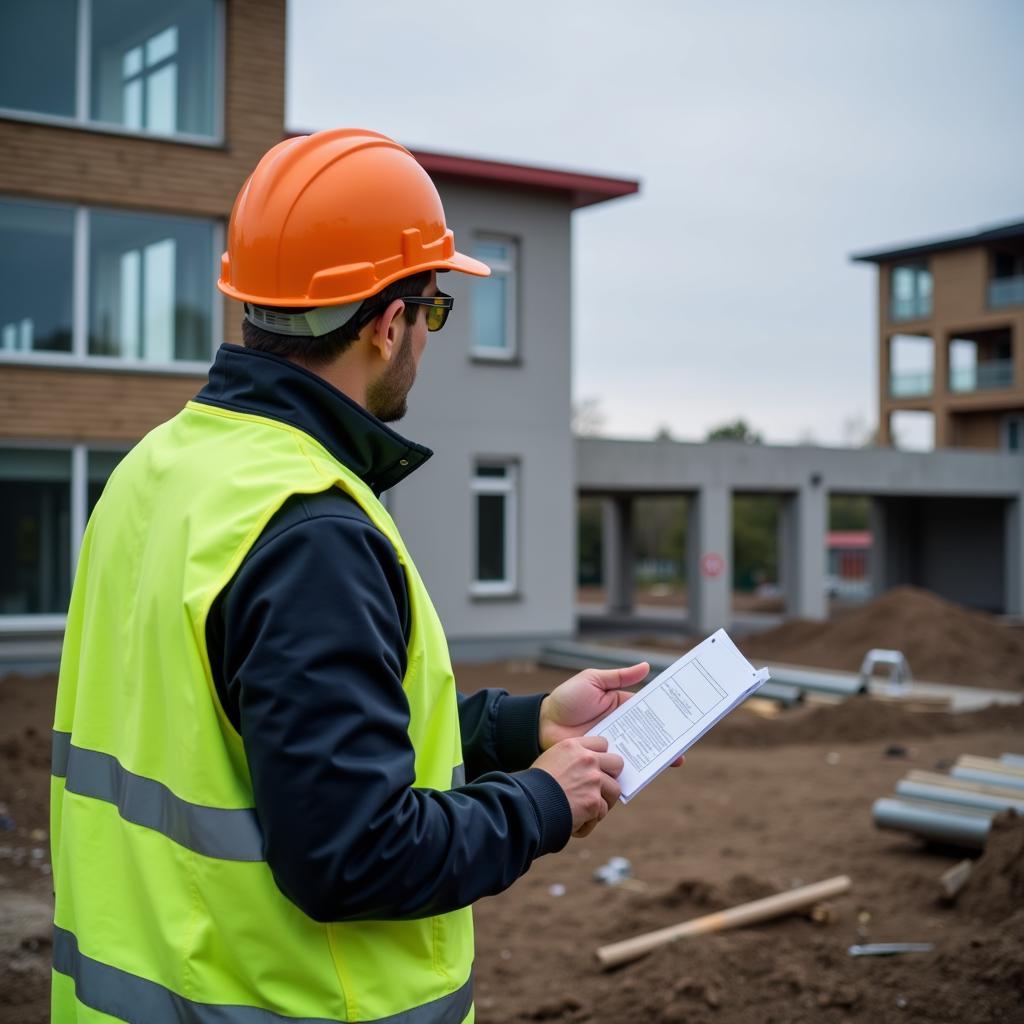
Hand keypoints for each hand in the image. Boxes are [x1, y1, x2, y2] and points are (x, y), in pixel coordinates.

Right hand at [532, 735, 623, 835]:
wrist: (527, 804)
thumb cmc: (534, 785)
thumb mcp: (550, 760)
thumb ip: (572, 761)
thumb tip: (589, 771)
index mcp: (574, 746)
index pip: (602, 743)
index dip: (601, 756)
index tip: (598, 767)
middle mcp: (587, 760)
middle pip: (616, 763)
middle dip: (611, 776)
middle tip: (601, 787)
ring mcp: (593, 781)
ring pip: (614, 791)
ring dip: (602, 802)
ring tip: (587, 810)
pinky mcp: (594, 802)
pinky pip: (600, 813)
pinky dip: (588, 822)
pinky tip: (574, 823)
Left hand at [539, 662, 684, 769]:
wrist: (542, 725)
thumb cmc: (566, 699)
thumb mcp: (593, 680)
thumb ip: (619, 676)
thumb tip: (646, 666)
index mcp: (622, 705)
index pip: (650, 709)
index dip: (667, 711)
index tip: (686, 712)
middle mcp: (622, 726)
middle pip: (651, 732)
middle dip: (670, 736)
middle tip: (688, 739)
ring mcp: (615, 745)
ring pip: (642, 750)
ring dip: (659, 754)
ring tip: (677, 758)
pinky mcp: (606, 761)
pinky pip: (626, 766)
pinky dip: (638, 769)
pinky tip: (652, 770)